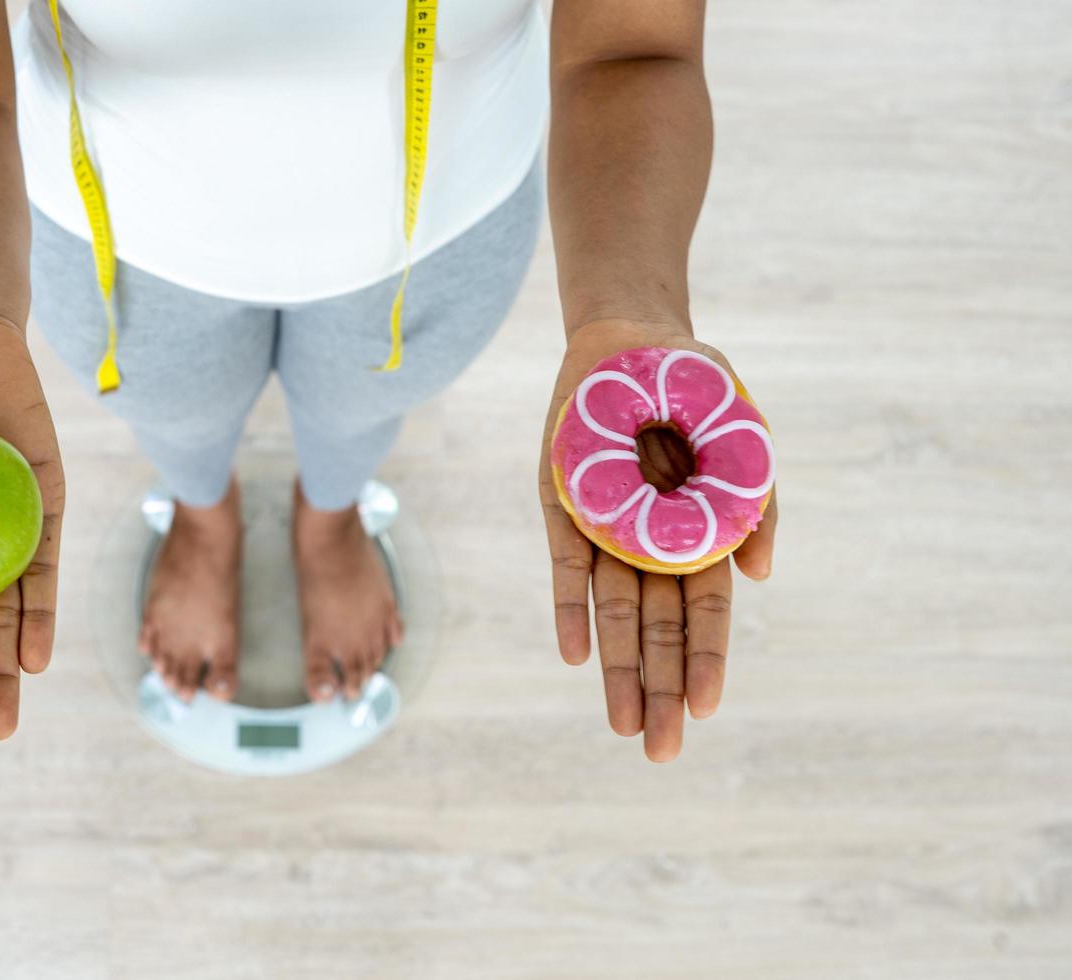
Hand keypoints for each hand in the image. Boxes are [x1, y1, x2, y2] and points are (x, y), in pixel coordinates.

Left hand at [538, 318, 777, 761]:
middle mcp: (651, 543)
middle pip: (659, 630)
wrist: (633, 337)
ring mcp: (605, 530)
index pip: (705, 613)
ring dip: (617, 668)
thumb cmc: (697, 388)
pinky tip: (574, 655)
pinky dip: (570, 609)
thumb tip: (759, 575)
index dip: (707, 661)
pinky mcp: (562, 509)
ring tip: (623, 725)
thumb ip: (755, 503)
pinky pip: (567, 566)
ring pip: (614, 613)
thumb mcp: (741, 434)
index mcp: (700, 534)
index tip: (707, 711)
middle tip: (661, 752)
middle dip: (662, 690)